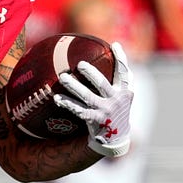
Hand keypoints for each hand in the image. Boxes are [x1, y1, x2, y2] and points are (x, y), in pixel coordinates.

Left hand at [52, 42, 133, 157]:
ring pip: (87, 97)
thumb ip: (122, 78)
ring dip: (74, 86)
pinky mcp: (94, 120)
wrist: (116, 137)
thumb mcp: (124, 96)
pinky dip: (67, 103)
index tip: (115, 45)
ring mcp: (105, 111)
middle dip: (91, 73)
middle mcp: (116, 101)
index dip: (121, 59)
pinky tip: (57, 98)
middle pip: (102, 84)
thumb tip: (116, 48)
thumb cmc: (117, 110)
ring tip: (63, 77)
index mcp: (125, 92)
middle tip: (80, 64)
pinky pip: (78, 110)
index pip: (125, 73)